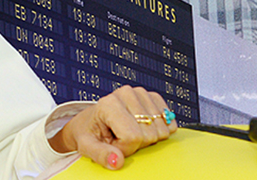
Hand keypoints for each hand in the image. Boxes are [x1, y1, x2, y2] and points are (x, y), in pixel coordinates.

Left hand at [48, 85, 176, 168]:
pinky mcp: (153, 97)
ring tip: (129, 131)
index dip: (125, 148)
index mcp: (108, 104)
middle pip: (150, 134)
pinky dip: (159, 130)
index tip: (113, 143)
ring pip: (162, 130)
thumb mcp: (86, 146)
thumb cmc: (89, 132)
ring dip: (148, 137)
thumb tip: (117, 162)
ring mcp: (141, 93)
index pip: (133, 136)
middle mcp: (126, 94)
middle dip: (136, 143)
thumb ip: (100, 155)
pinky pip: (170, 122)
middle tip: (120, 137)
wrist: (92, 121)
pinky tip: (142, 126)